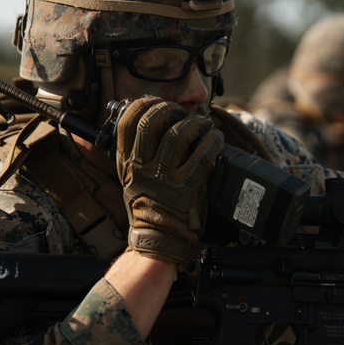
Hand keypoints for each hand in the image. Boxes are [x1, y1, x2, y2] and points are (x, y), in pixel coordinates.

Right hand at [115, 96, 223, 266]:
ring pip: (178, 134)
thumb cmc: (148, 208)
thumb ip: (135, 153)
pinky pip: (202, 154)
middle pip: (152, 122)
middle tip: (181, 114)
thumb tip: (149, 121)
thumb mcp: (131, 179)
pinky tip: (216, 138)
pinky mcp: (187, 187)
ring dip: (195, 123)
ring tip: (203, 125)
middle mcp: (143, 168)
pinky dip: (212, 140)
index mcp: (127, 163)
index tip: (157, 103)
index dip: (144, 105)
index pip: (128, 122)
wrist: (159, 241)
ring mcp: (165, 178)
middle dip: (169, 110)